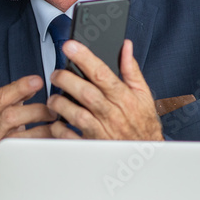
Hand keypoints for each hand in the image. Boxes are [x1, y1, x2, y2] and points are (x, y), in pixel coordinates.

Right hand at [0, 75, 52, 199]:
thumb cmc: (2, 142)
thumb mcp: (3, 120)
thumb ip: (16, 102)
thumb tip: (34, 82)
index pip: (0, 97)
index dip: (19, 87)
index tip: (38, 80)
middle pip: (9, 116)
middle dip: (35, 111)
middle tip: (53, 110)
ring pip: (19, 137)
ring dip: (43, 130)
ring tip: (57, 127)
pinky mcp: (3, 168)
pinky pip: (25, 155)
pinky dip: (42, 146)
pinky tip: (53, 142)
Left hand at [47, 39, 162, 140]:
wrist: (145, 153)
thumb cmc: (143, 123)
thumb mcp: (142, 94)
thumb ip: (131, 70)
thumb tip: (126, 46)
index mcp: (125, 98)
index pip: (102, 74)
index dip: (84, 58)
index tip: (70, 46)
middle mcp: (113, 114)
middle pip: (86, 93)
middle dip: (66, 80)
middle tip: (55, 74)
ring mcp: (102, 131)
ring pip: (77, 115)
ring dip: (60, 103)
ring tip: (54, 98)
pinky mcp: (92, 146)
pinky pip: (70, 137)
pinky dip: (59, 128)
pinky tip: (56, 121)